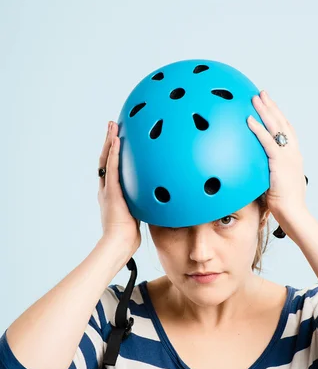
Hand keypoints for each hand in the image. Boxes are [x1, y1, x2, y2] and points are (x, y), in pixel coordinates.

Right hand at [98, 121, 140, 257]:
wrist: (119, 243)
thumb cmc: (128, 235)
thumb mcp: (138, 214)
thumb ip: (144, 203)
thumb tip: (160, 199)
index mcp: (112, 194)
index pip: (112, 169)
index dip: (113, 154)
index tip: (117, 141)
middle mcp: (106, 188)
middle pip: (106, 159)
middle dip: (109, 142)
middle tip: (112, 126)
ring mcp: (107, 188)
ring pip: (107, 159)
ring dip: (109, 141)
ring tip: (112, 125)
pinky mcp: (112, 190)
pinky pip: (113, 167)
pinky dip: (114, 152)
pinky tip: (117, 139)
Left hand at [247, 90, 308, 224]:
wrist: (294, 214)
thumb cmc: (285, 205)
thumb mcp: (276, 184)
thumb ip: (269, 173)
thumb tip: (256, 171)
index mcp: (293, 157)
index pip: (286, 131)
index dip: (278, 117)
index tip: (270, 105)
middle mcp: (293, 153)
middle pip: (282, 123)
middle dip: (271, 107)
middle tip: (261, 93)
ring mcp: (288, 156)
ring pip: (276, 127)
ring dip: (264, 111)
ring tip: (254, 98)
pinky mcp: (280, 162)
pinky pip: (267, 142)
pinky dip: (258, 129)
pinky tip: (248, 119)